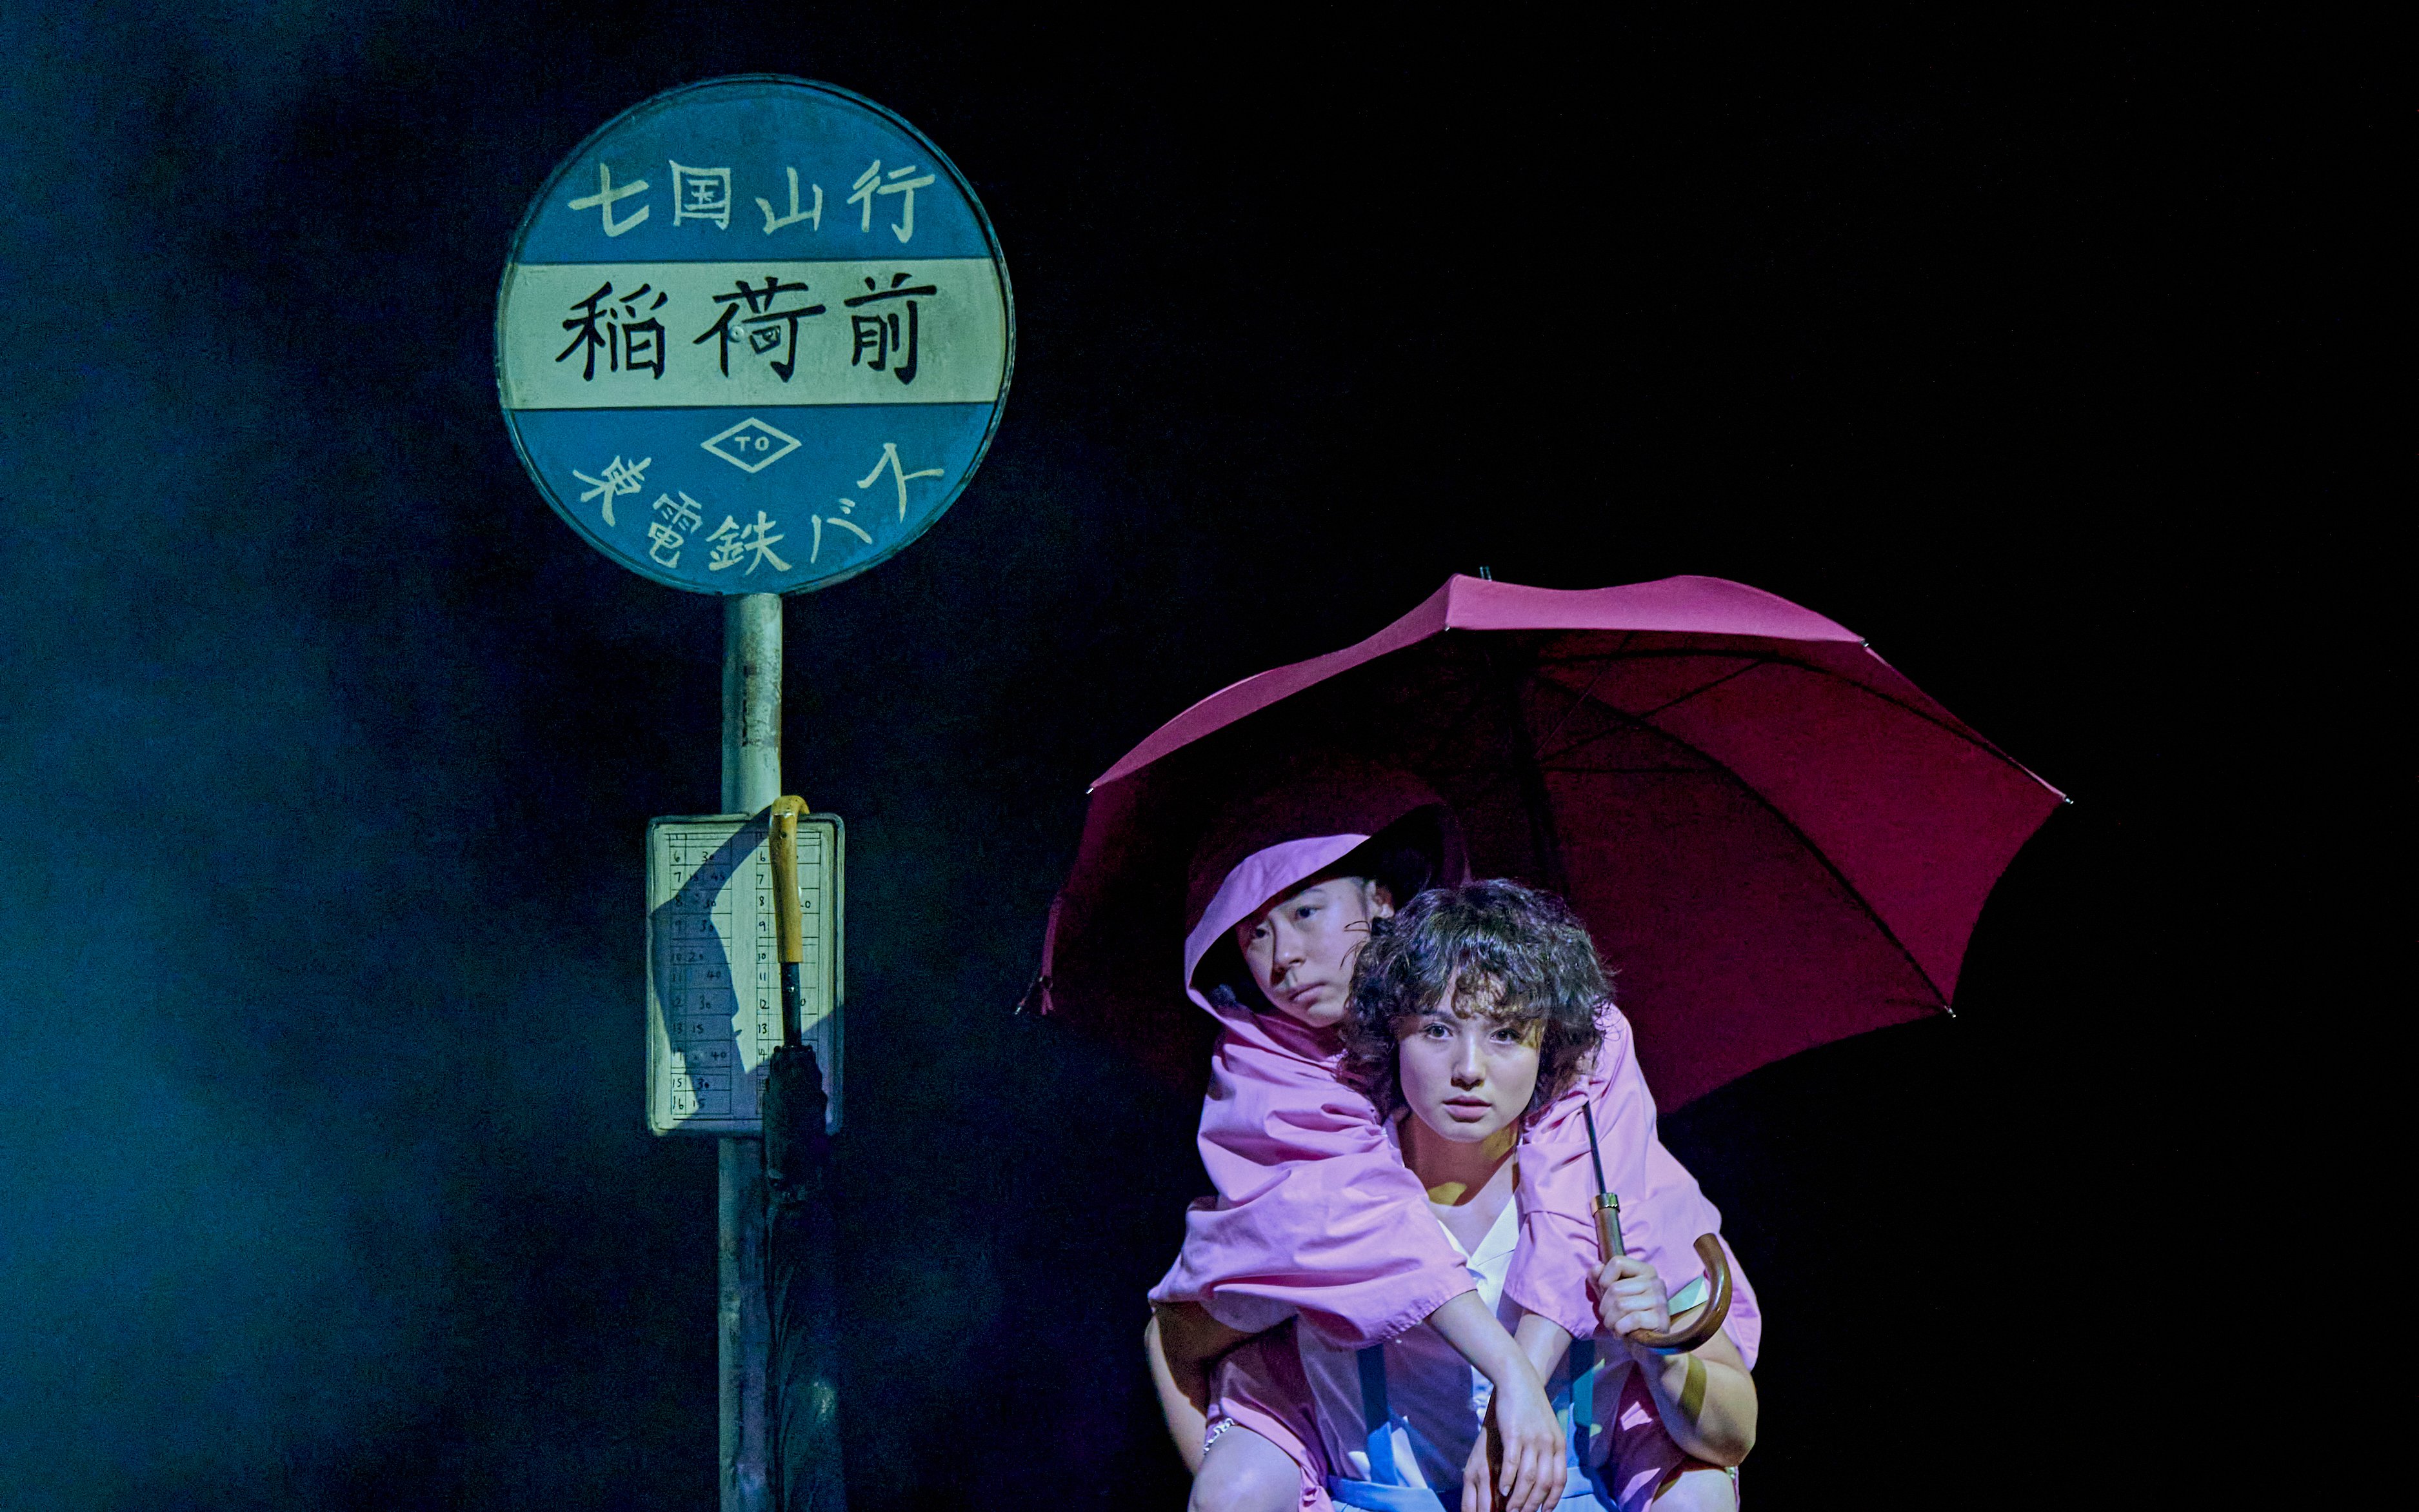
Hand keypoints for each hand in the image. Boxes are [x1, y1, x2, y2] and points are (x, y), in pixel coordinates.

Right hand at [1462, 1360, 1561, 1511]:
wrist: (1518, 1379)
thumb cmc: (1529, 1406)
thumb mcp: (1547, 1428)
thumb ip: (1548, 1450)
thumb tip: (1545, 1476)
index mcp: (1558, 1445)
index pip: (1559, 1481)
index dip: (1551, 1500)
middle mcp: (1549, 1444)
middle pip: (1543, 1484)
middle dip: (1532, 1505)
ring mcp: (1532, 1439)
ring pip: (1528, 1479)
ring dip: (1519, 1498)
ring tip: (1510, 1510)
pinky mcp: (1515, 1434)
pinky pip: (1512, 1464)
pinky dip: (1508, 1481)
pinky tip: (1502, 1490)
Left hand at [1592, 1253, 1670, 1339]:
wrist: (1643, 1346)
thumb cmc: (1624, 1316)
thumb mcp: (1608, 1294)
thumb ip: (1599, 1278)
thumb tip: (1597, 1267)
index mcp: (1645, 1270)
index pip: (1617, 1262)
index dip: (1604, 1281)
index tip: (1606, 1296)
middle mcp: (1656, 1282)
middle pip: (1615, 1288)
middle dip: (1604, 1308)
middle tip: (1609, 1317)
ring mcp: (1660, 1300)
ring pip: (1621, 1305)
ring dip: (1610, 1321)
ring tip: (1614, 1326)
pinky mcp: (1661, 1319)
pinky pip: (1632, 1319)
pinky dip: (1620, 1329)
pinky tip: (1622, 1333)